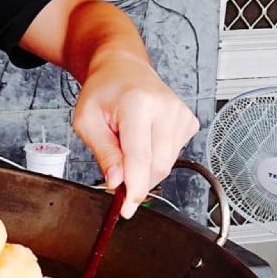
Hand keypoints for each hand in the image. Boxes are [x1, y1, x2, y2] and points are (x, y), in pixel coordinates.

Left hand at [72, 55, 199, 218]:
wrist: (123, 69)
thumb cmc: (103, 91)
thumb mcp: (87, 121)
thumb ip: (103, 152)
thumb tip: (117, 182)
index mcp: (138, 105)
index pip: (140, 158)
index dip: (134, 188)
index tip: (127, 209)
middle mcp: (166, 108)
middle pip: (157, 166)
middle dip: (136, 179)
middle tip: (116, 172)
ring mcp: (181, 115)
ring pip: (166, 164)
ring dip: (144, 167)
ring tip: (127, 142)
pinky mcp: (189, 122)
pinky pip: (173, 155)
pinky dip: (155, 156)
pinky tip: (144, 138)